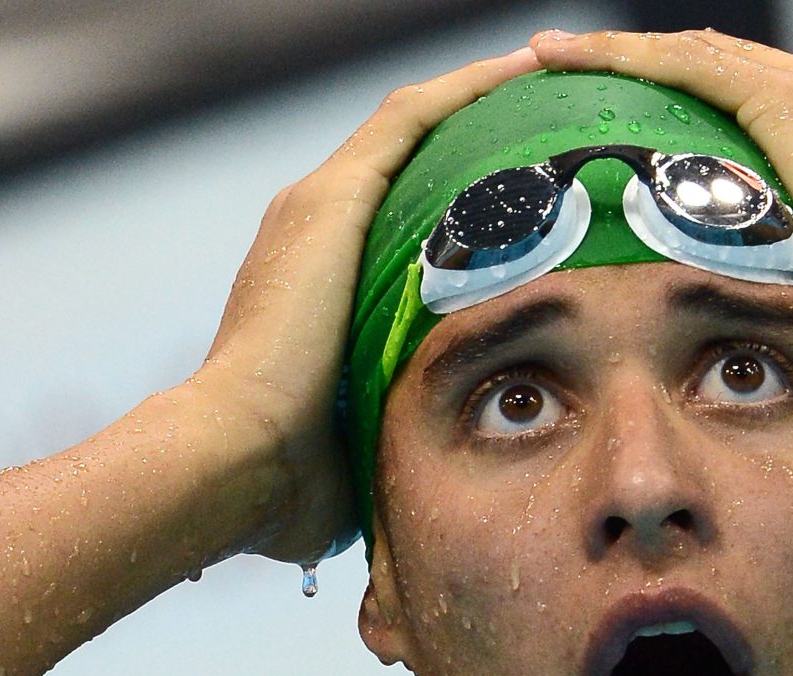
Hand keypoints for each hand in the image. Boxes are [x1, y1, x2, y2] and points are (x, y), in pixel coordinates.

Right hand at [199, 45, 540, 565]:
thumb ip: (399, 435)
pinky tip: (522, 72)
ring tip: (549, 76)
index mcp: (322, 282)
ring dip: (482, 97)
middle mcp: (316, 231)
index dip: (468, 192)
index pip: (406, 214)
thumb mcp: (367, 442)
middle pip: (415, 159)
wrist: (237, 464)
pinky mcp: (332, 199)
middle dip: (483, 135)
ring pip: (416, 125)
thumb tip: (436, 486)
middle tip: (555, 117)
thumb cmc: (294, 482)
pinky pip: (412, 119)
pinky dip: (467, 91)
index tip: (535, 188)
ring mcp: (319, 208)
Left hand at [527, 28, 792, 418]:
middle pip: (726, 74)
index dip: (700, 120)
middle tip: (582, 85)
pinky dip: (619, 57)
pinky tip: (558, 59)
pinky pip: (684, 65)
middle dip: (654, 78)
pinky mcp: (792, 105)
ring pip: (697, 59)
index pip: (764, 113)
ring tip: (548, 61)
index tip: (649, 141)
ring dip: (619, 59)